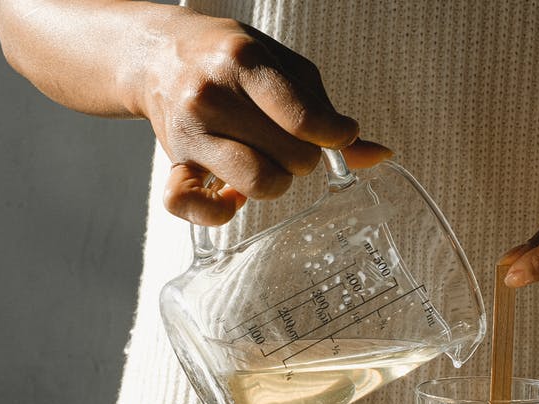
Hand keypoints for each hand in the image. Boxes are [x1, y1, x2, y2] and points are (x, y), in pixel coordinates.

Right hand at [136, 14, 390, 224]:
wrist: (159, 55)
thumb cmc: (232, 60)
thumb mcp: (284, 68)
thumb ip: (325, 111)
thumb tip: (378, 155)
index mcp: (244, 62)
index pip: (304, 118)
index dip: (335, 136)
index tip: (339, 135)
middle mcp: (211, 96)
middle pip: (290, 157)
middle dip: (305, 157)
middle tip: (292, 142)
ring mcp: (188, 132)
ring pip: (257, 183)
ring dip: (275, 181)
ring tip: (268, 162)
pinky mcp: (171, 163)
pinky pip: (189, 206)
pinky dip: (217, 212)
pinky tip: (232, 197)